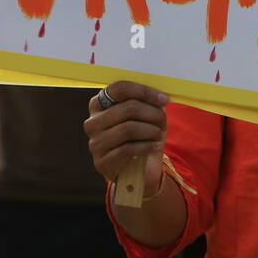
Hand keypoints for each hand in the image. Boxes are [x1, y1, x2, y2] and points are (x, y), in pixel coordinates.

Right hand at [83, 81, 169, 196]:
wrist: (130, 169)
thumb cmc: (135, 137)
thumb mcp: (138, 117)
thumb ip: (145, 104)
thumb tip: (161, 98)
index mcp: (98, 104)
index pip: (120, 88)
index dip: (145, 92)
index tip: (164, 100)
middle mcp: (93, 122)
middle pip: (128, 108)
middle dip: (153, 114)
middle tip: (164, 122)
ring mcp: (95, 142)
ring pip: (128, 129)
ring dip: (151, 131)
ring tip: (159, 134)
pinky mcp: (102, 161)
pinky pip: (128, 149)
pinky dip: (147, 146)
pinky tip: (155, 146)